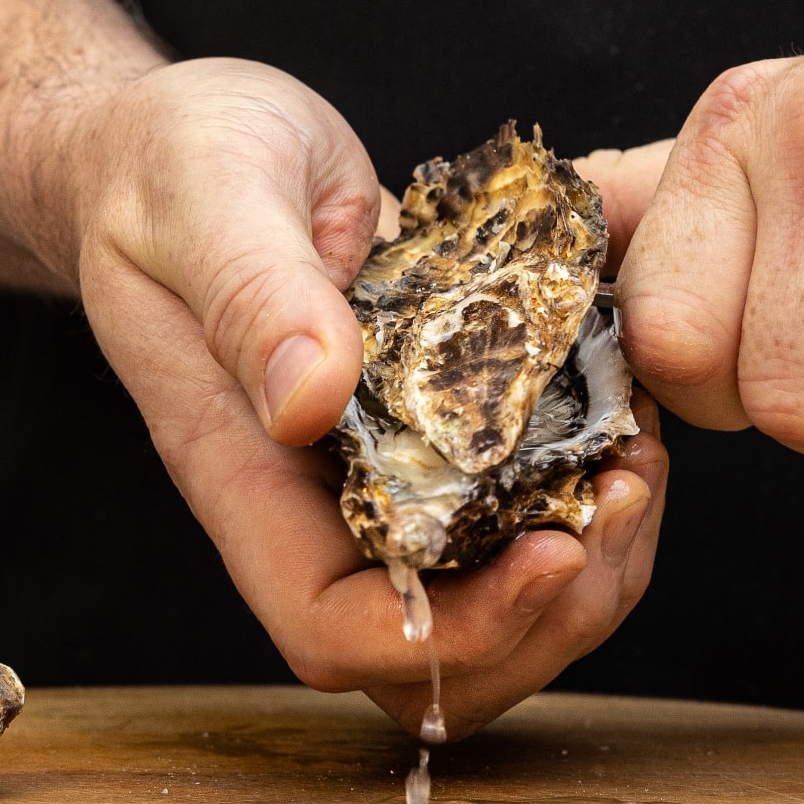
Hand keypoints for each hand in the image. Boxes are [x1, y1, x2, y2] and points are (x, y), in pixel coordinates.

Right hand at [69, 58, 666, 735]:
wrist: (176, 146)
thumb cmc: (166, 170)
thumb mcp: (203, 202)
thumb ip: (251, 295)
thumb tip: (313, 398)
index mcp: (242, 471)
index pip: (332, 626)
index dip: (449, 631)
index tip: (551, 551)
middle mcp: (313, 498)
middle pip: (430, 656)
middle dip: (549, 615)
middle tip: (622, 496)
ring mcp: (378, 470)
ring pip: (487, 600)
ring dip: (589, 562)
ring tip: (637, 459)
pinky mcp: (433, 426)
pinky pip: (515, 508)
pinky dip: (585, 485)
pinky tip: (623, 411)